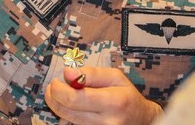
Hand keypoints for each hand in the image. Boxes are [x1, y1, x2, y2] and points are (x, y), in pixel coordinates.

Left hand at [44, 66, 162, 124]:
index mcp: (113, 101)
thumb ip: (91, 74)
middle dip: (53, 97)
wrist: (141, 120)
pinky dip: (68, 116)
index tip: (56, 81)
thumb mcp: (115, 77)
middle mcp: (106, 122)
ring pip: (67, 121)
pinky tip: (71, 108)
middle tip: (52, 87)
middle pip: (66, 112)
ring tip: (60, 95)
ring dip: (58, 107)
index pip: (74, 98)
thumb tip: (68, 73)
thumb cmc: (127, 95)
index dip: (59, 89)